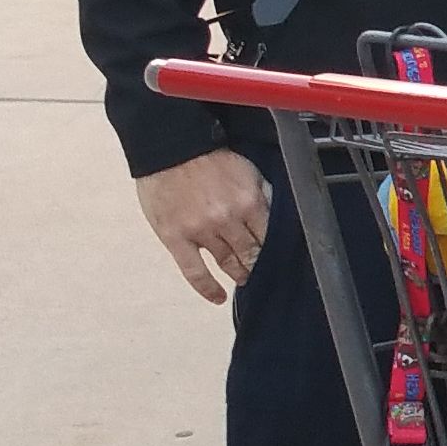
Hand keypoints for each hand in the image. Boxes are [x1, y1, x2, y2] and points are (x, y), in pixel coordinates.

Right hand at [136, 148, 271, 304]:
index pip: (269, 236)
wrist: (169, 148)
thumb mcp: (247, 170)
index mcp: (248, 202)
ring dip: (239, 273)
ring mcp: (201, 232)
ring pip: (227, 262)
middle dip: (258, 263)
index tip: (277, 257)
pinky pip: (194, 272)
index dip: (274, 249)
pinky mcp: (176, 239)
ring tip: (244, 278)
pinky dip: (208, 288)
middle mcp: (227, 220)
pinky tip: (218, 298)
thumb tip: (274, 216)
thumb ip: (261, 194)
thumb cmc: (208, 157)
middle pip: (251, 252)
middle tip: (261, 270)